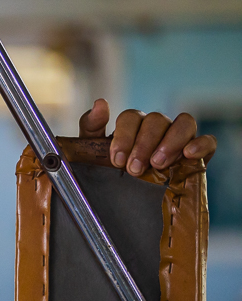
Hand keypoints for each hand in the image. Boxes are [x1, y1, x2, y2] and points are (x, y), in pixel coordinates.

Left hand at [79, 99, 215, 176]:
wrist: (129, 197)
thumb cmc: (112, 170)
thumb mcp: (93, 151)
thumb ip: (92, 126)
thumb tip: (101, 103)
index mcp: (133, 124)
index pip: (131, 117)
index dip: (124, 136)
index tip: (118, 160)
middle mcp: (158, 126)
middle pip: (156, 120)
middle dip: (144, 144)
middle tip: (134, 169)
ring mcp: (179, 137)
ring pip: (184, 123)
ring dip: (171, 141)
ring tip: (158, 164)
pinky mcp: (198, 152)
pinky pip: (208, 140)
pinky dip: (201, 144)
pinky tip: (189, 154)